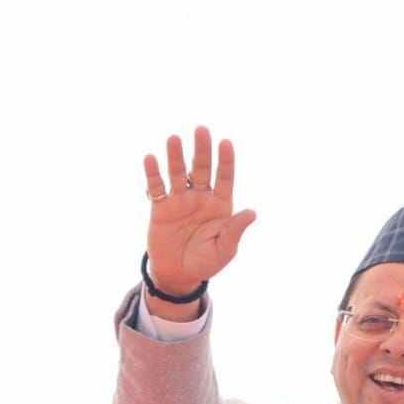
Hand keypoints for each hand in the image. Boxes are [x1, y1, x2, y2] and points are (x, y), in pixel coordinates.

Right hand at [144, 126, 255, 294]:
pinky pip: (157, 187)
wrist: (179, 274)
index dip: (226, 161)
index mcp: (220, 205)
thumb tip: (252, 213)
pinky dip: (153, 174)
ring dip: (176, 156)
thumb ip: (235, 230)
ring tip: (174, 139)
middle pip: (201, 169)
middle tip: (201, 130)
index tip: (226, 143)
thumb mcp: (224, 249)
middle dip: (202, 150)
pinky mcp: (161, 207)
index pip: (224, 178)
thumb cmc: (206, 262)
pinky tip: (151, 159)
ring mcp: (180, 200)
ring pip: (178, 173)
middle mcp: (200, 198)